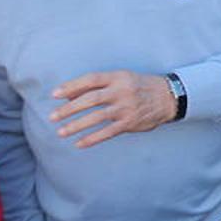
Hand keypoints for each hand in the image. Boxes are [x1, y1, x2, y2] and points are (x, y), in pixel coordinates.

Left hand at [49, 70, 175, 148]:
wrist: (168, 97)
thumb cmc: (140, 86)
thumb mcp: (123, 79)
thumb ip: (99, 86)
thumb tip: (71, 95)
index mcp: (118, 77)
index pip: (91, 79)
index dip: (72, 86)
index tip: (55, 94)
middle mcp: (121, 91)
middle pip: (91, 99)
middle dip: (69, 108)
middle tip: (53, 116)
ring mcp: (126, 108)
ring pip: (96, 117)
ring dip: (76, 125)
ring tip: (61, 132)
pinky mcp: (130, 122)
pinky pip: (107, 132)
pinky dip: (92, 138)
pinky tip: (79, 143)